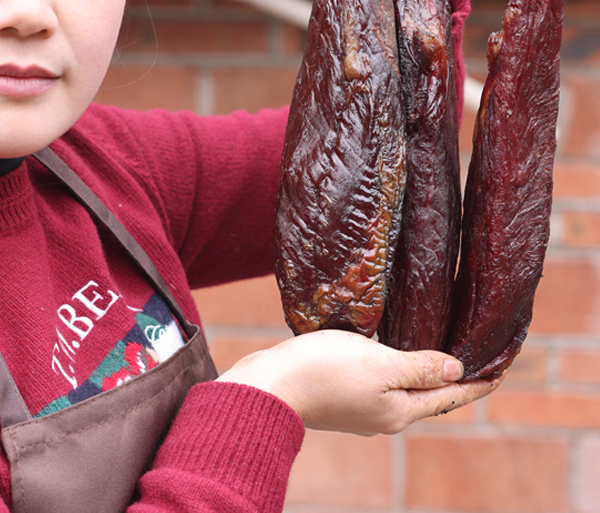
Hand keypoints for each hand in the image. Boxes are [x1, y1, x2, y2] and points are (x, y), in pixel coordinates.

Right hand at [216, 329, 501, 434]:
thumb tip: (456, 371)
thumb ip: (418, 368)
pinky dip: (391, 369)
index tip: (499, 372)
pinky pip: (377, 382)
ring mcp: (360, 408)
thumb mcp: (378, 364)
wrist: (269, 385)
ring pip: (401, 389)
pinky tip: (385, 353)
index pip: (448, 398)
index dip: (475, 384)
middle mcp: (383, 415)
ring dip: (420, 373)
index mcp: (398, 410)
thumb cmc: (324, 371)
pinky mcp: (339, 395)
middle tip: (471, 358)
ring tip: (433, 353)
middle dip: (450, 380)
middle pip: (426, 397)